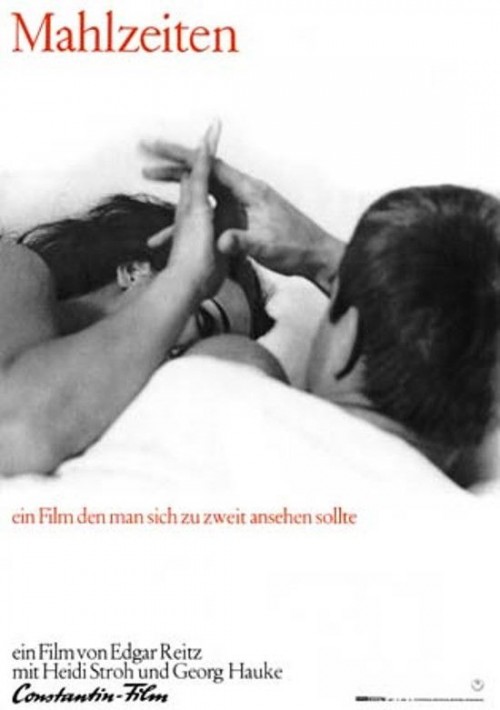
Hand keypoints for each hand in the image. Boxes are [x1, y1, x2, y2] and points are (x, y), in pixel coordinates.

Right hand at [141, 139, 344, 292]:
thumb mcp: (268, 247)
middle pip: (203, 176)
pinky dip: (192, 223)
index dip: (182, 155)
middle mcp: (243, 193)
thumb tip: (221, 242)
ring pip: (203, 196)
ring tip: (151, 189)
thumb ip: (243, 243)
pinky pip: (211, 217)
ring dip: (178, 195)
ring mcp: (241, 207)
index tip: (157, 147)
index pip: (211, 166)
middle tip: (146, 166)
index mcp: (250, 190)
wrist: (315, 258)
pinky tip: (175, 235)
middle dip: (173, 169)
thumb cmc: (297, 248)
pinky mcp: (241, 221)